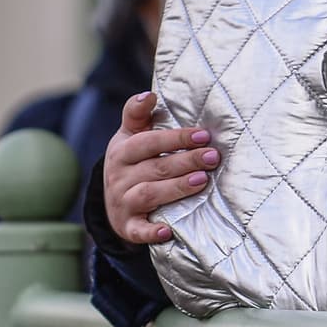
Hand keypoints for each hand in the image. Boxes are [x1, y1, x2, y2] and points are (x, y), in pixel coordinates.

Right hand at [104, 92, 219, 244]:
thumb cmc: (132, 161)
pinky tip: (167, 231)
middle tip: (213, 157)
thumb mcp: (129, 136)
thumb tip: (149, 94)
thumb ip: (137, 114)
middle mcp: (119, 176)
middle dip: (186, 161)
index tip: (204, 134)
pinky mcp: (128, 226)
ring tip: (202, 181)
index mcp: (122, 150)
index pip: (148, 141)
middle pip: (155, 167)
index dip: (176, 138)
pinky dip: (151, 232)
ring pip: (150, 194)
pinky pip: (138, 230)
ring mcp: (123, 201)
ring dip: (176, 188)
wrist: (112, 201)